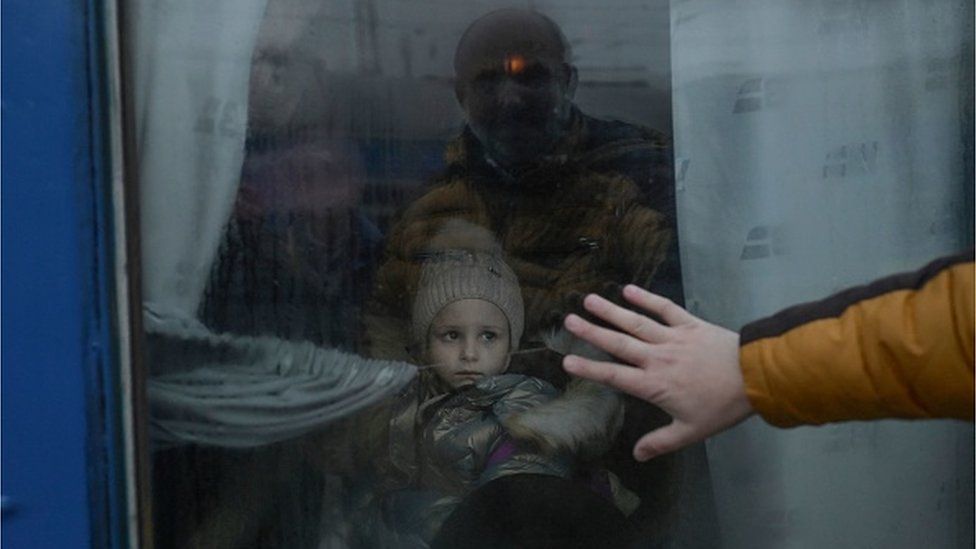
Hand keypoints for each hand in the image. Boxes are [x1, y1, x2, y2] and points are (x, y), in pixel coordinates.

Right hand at [561, 285, 752, 460]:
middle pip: (618, 344)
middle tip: (568, 320)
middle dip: (591, 332)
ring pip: (636, 322)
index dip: (589, 369)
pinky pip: (665, 308)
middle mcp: (657, 358)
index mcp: (654, 385)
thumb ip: (661, 441)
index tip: (566, 361)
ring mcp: (672, 338)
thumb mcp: (691, 431)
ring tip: (590, 299)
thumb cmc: (722, 406)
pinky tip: (629, 289)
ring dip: (611, 311)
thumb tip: (636, 455)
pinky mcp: (689, 324)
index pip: (614, 376)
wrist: (755, 376)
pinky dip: (647, 298)